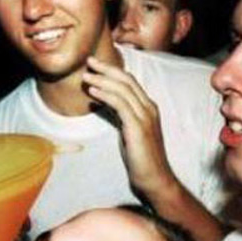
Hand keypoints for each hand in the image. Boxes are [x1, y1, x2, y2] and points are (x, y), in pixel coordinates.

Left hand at [83, 56, 178, 197]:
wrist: (155, 179)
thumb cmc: (141, 159)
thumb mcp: (128, 131)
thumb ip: (119, 114)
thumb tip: (101, 101)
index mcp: (148, 107)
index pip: (130, 82)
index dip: (112, 71)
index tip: (95, 65)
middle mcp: (149, 108)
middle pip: (127, 80)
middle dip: (106, 69)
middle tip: (89, 61)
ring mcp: (145, 116)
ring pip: (123, 89)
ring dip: (102, 80)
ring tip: (86, 76)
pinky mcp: (138, 127)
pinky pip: (120, 104)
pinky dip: (106, 95)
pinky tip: (93, 91)